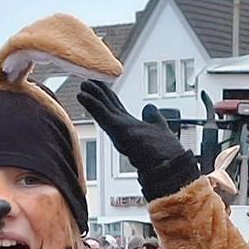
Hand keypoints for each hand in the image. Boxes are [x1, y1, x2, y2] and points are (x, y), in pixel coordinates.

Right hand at [78, 81, 202, 200]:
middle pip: (106, 106)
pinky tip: (82, 96)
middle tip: (86, 82)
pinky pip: (102, 115)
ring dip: (91, 98)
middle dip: (96, 94)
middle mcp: (122, 127)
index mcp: (130, 126)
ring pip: (102, 109)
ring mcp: (118, 129)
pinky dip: (92, 105)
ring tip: (81, 87)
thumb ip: (152, 116)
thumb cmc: (164, 152)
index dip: (107, 95)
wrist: (167, 166)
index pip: (116, 107)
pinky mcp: (117, 130)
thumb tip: (149, 108)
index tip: (99, 85)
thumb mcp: (158, 126)